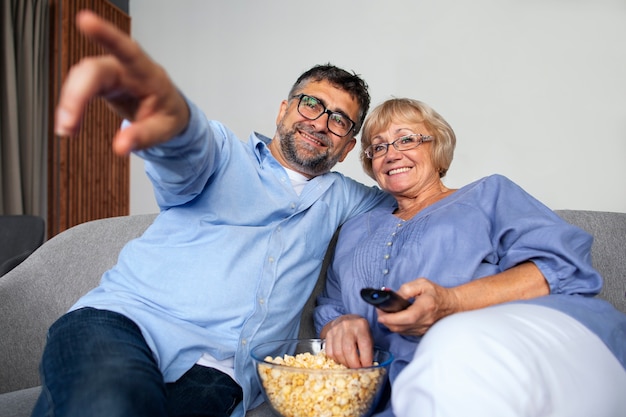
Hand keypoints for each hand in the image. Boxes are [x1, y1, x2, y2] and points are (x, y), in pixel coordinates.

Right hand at [55, 10, 189, 155]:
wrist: (168, 112)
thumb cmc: (168, 115)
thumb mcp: (164, 130)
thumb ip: (143, 137)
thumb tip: (120, 147)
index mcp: (148, 74)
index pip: (128, 51)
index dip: (106, 34)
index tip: (85, 20)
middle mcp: (126, 68)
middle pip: (93, 70)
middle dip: (77, 95)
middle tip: (68, 125)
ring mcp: (110, 72)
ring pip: (81, 77)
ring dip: (70, 103)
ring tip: (67, 129)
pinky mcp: (99, 81)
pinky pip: (79, 87)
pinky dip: (71, 106)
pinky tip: (69, 123)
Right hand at [320, 315, 373, 367]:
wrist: (347, 320)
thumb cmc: (360, 331)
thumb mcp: (368, 336)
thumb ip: (368, 350)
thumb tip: (367, 367)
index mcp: (361, 325)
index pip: (364, 345)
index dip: (366, 359)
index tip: (367, 368)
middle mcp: (347, 326)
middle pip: (348, 350)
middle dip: (354, 364)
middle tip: (358, 370)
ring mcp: (336, 329)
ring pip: (338, 353)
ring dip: (345, 363)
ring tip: (350, 365)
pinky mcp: (328, 335)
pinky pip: (329, 352)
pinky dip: (336, 360)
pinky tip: (342, 360)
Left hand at [376, 278, 458, 335]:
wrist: (451, 305)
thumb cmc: (436, 294)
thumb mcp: (422, 284)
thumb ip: (406, 289)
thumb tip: (393, 296)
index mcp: (425, 307)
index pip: (407, 317)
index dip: (391, 318)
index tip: (381, 314)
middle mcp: (424, 321)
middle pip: (400, 327)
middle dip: (386, 320)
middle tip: (380, 310)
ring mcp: (423, 329)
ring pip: (400, 331)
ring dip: (390, 324)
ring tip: (385, 313)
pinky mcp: (421, 333)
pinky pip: (405, 332)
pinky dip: (397, 326)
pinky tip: (394, 318)